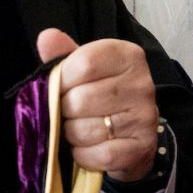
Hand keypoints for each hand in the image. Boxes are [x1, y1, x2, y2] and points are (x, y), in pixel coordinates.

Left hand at [37, 29, 156, 179]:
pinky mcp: (142, 147)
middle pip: (81, 99)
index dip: (62, 79)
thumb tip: (47, 37)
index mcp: (128, 56)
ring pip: (86, 130)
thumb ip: (64, 55)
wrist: (133, 134)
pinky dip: (84, 154)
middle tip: (70, 112)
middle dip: (65, 111)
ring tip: (79, 129)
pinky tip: (87, 147)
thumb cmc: (103, 95)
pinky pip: (99, 154)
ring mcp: (145, 117)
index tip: (62, 87)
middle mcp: (142, 84)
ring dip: (73, 134)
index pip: (84, 63)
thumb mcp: (85, 70)